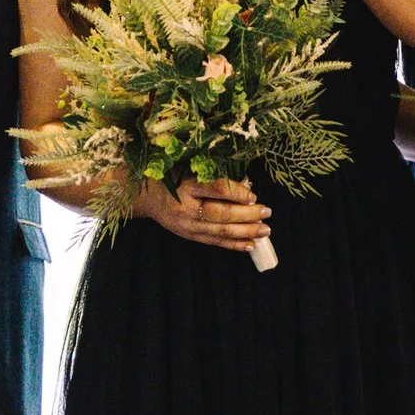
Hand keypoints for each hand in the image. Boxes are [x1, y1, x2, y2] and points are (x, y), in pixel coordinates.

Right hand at [138, 176, 270, 251]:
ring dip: (246, 232)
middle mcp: (186, 207)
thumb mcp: (189, 170)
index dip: (236, 192)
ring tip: (265, 230)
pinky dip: (234, 245)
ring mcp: (187, 225)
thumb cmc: (173, 178)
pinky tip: (251, 245)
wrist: (148, 198)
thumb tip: (247, 185)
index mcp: (186, 185)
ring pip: (220, 230)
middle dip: (246, 214)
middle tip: (266, 211)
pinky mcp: (189, 236)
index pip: (215, 189)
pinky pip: (215, 242)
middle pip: (220, 213)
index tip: (252, 194)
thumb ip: (213, 176)